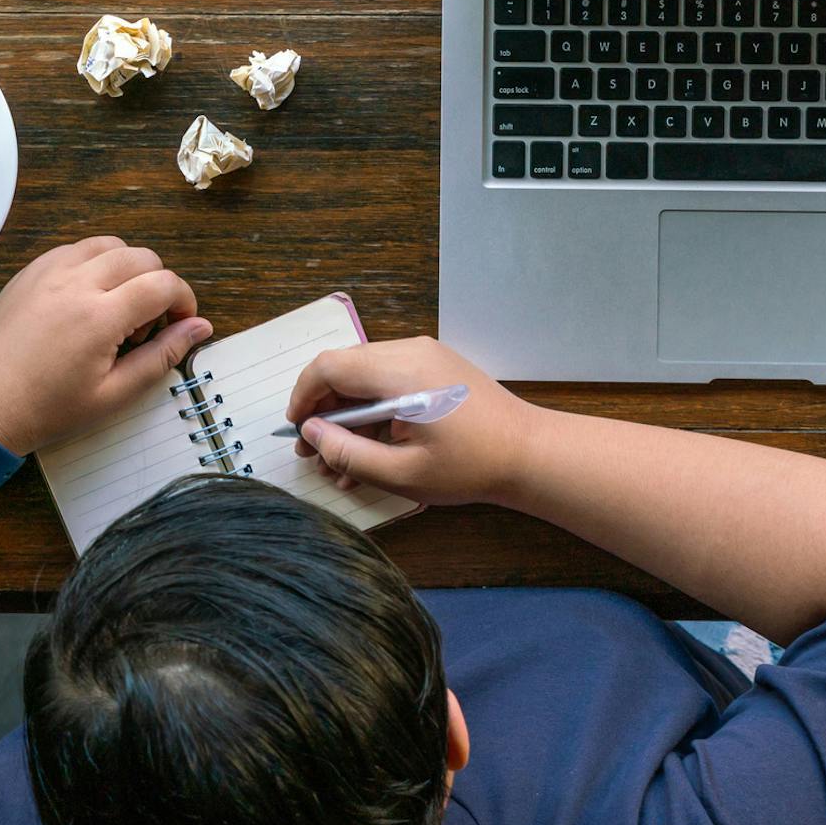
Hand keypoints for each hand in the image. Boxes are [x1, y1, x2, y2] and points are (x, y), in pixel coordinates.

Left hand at [0, 237, 210, 455]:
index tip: (181, 325)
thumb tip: (201, 327)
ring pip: (111, 245)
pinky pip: (77, 249)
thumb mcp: (115, 394)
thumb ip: (162, 356)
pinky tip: (87, 301)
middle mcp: (76, 282)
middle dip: (159, 285)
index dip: (184, 302)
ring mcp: (49, 271)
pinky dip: (95, 265)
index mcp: (99, 317)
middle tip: (145, 326)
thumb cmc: (49, 408)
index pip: (163, 284)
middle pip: (142, 257)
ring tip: (116, 310)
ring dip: (128, 270)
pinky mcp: (31, 271)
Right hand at [286, 337, 534, 507]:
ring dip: (348, 416)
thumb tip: (311, 434)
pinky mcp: (437, 368)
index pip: (328, 367)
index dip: (302, 397)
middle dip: (323, 411)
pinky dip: (374, 411)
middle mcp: (411, 352)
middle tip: (313, 453)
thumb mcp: (402, 472)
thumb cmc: (471, 467)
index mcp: (400, 372)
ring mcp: (426, 356)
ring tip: (340, 464)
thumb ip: (348, 453)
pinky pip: (391, 381)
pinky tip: (370, 452)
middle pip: (344, 369)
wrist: (530, 454)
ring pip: (366, 377)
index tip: (295, 430)